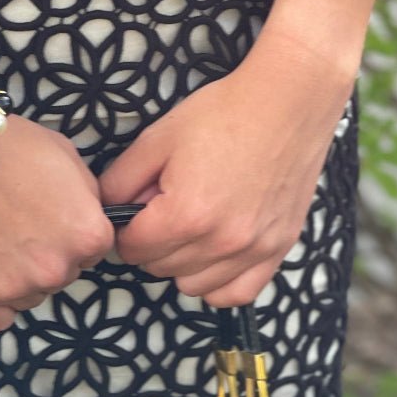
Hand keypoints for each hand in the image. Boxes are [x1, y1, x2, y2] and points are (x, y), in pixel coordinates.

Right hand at [0, 115, 113, 330]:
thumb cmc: (6, 146)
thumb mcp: (67, 157)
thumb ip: (88, 197)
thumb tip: (91, 219)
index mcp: (89, 236)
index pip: (93, 251)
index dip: (69, 233)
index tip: (46, 217)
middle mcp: (57, 269)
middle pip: (62, 275)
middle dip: (45, 255)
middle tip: (14, 224)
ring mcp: (15, 288)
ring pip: (31, 297)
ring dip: (19, 278)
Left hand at [97, 29, 354, 306]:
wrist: (288, 103)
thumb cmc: (224, 114)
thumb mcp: (158, 139)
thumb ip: (121, 181)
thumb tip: (108, 211)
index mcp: (186, 213)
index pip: (132, 249)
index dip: (126, 228)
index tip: (136, 210)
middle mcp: (221, 241)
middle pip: (159, 269)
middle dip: (151, 244)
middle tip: (164, 210)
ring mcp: (254, 249)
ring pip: (193, 286)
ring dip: (182, 265)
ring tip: (190, 230)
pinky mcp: (277, 250)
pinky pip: (237, 293)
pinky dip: (219, 282)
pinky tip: (214, 256)